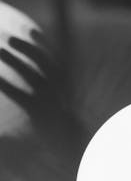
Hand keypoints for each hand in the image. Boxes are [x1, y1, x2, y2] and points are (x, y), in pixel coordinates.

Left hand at [0, 29, 86, 152]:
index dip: (43, 43)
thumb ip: (52, 89)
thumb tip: (40, 75)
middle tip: (9, 40)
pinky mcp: (38, 112)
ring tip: (0, 51)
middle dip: (27, 47)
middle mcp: (59, 89)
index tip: (32, 30)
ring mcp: (49, 99)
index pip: (56, 57)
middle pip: (44, 61)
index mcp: (65, 84)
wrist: (73, 150)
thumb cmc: (64, 128)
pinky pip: (19, 94)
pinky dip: (6, 84)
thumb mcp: (62, 107)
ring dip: (14, 60)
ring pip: (30, 73)